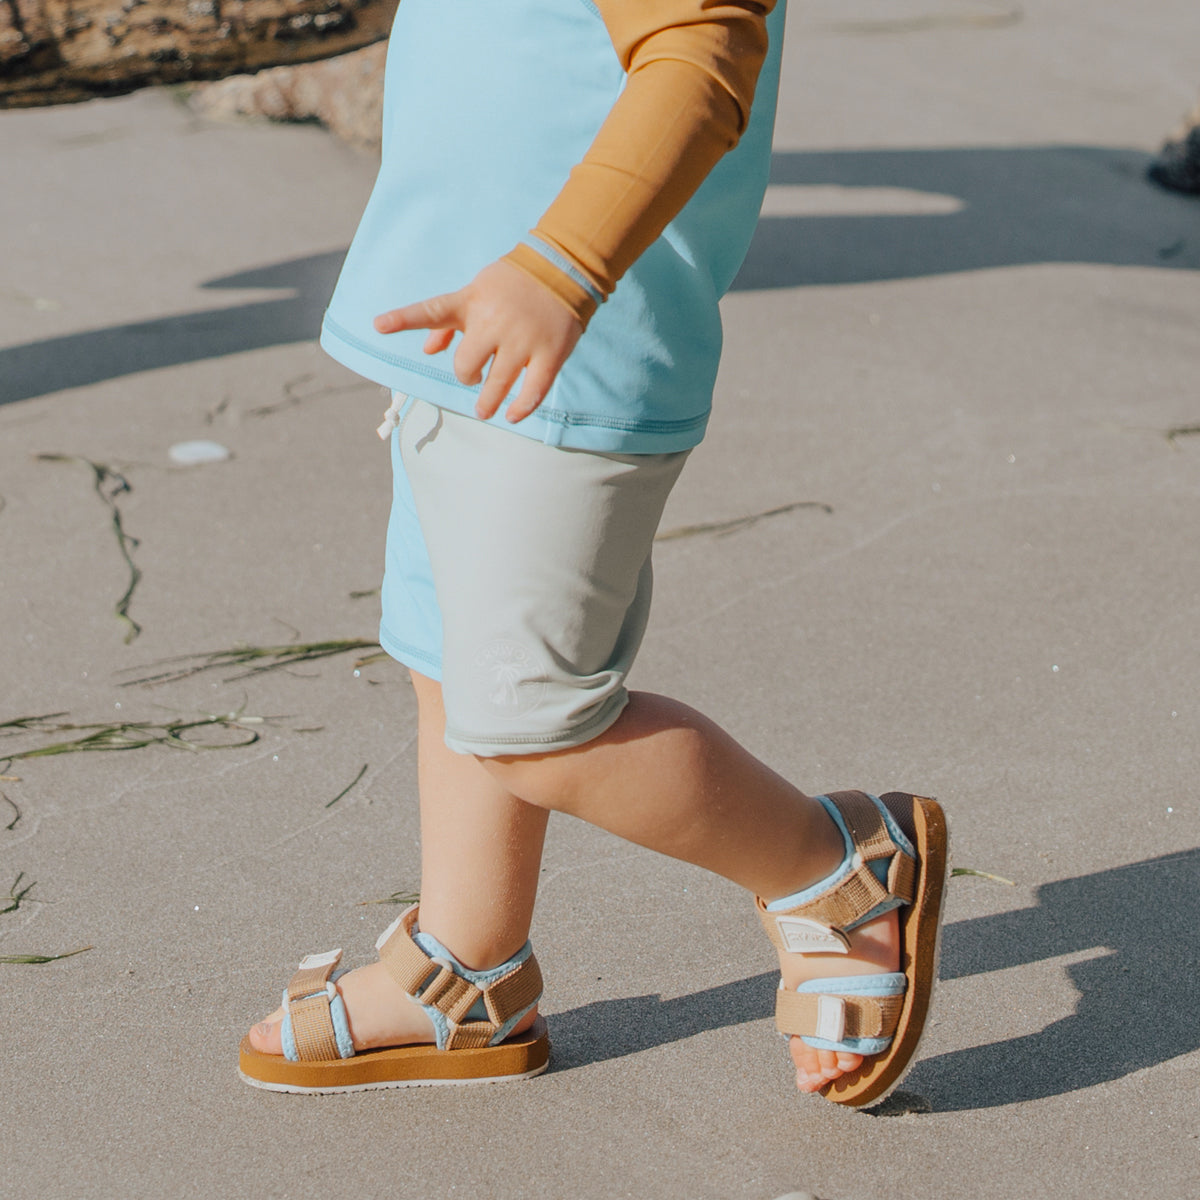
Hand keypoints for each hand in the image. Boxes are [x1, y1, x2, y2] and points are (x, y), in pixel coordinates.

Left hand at [373, 259, 582, 422]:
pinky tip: (512, 415)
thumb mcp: (476, 292)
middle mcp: (493, 321)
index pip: (432, 312)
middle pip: (466, 365)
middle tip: (473, 377)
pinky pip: (533, 391)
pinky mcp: (549, 353)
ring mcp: (522, 339)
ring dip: (487, 402)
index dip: (403, 319)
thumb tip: (428, 350)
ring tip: (485, 409)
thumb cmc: (511, 285)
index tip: (378, 325)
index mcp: (470, 302)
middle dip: (466, 376)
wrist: (561, 268)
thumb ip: (448, 322)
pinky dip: (521, 408)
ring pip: (497, 384)